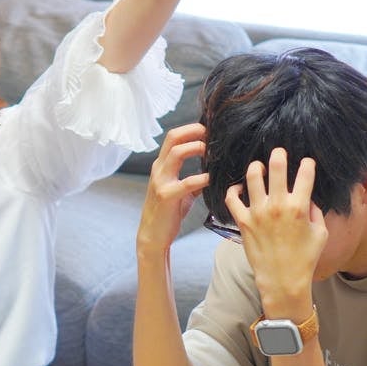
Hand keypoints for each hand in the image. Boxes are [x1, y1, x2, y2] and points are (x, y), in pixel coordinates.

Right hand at [136, 123, 208, 256]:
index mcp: (161, 166)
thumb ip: (193, 181)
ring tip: (213, 151)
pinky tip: (213, 179)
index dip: (191, 129)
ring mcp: (161, 182)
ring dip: (197, 147)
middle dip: (195, 131)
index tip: (209, 131)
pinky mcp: (167, 196)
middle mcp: (159, 170)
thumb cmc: (168, 214)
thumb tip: (212, 174)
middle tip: (213, 133)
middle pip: (173, 138)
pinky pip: (187, 182)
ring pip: (177, 153)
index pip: (173, 137)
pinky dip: (202, 178)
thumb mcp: (180, 193)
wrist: (153, 236)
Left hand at [224, 148, 326, 319]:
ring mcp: (258, 213)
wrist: (282, 279)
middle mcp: (278, 206)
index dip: (307, 164)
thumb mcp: (320, 233)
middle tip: (278, 151)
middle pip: (276, 168)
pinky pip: (232, 199)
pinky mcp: (243, 222)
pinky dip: (234, 190)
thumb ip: (315, 212)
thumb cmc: (305, 258)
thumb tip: (309, 199)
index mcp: (299, 207)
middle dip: (278, 155)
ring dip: (256, 167)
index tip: (306, 162)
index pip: (305, 175)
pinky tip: (240, 187)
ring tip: (259, 167)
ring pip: (253, 177)